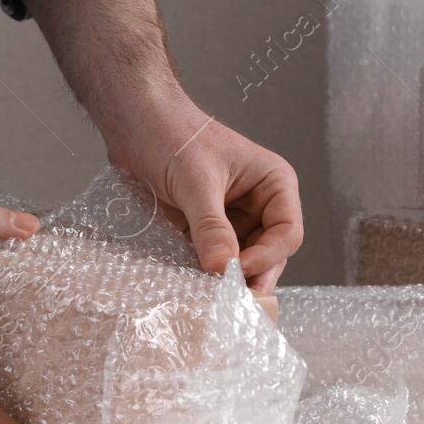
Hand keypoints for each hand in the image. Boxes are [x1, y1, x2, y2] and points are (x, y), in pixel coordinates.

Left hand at [107, 96, 301, 292]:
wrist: (136, 125)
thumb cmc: (172, 134)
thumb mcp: (195, 181)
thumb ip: (210, 226)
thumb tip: (222, 267)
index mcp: (273, 184)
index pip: (287, 232)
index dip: (267, 256)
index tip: (235, 270)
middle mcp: (261, 205)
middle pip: (271, 254)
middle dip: (252, 275)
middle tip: (231, 298)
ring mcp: (236, 221)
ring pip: (245, 263)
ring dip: (230, 280)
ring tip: (213, 296)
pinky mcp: (210, 233)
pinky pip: (217, 261)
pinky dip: (209, 275)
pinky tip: (197, 286)